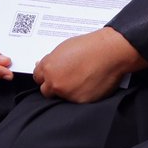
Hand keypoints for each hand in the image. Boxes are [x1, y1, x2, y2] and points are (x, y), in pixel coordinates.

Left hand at [33, 27, 147, 102]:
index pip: (38, 78)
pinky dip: (81, 94)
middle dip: (54, 86)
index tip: (52, 75)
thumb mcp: (64, 47)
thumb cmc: (90, 46)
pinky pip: (77, 101)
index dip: (46, 76)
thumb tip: (43, 65)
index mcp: (48, 68)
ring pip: (62, 96)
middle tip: (67, 78)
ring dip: (68, 91)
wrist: (110, 52)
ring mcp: (67, 93)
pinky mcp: (80, 101)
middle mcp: (55, 82)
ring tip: (82, 79)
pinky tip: (89, 83)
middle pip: (46, 90)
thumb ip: (52, 59)